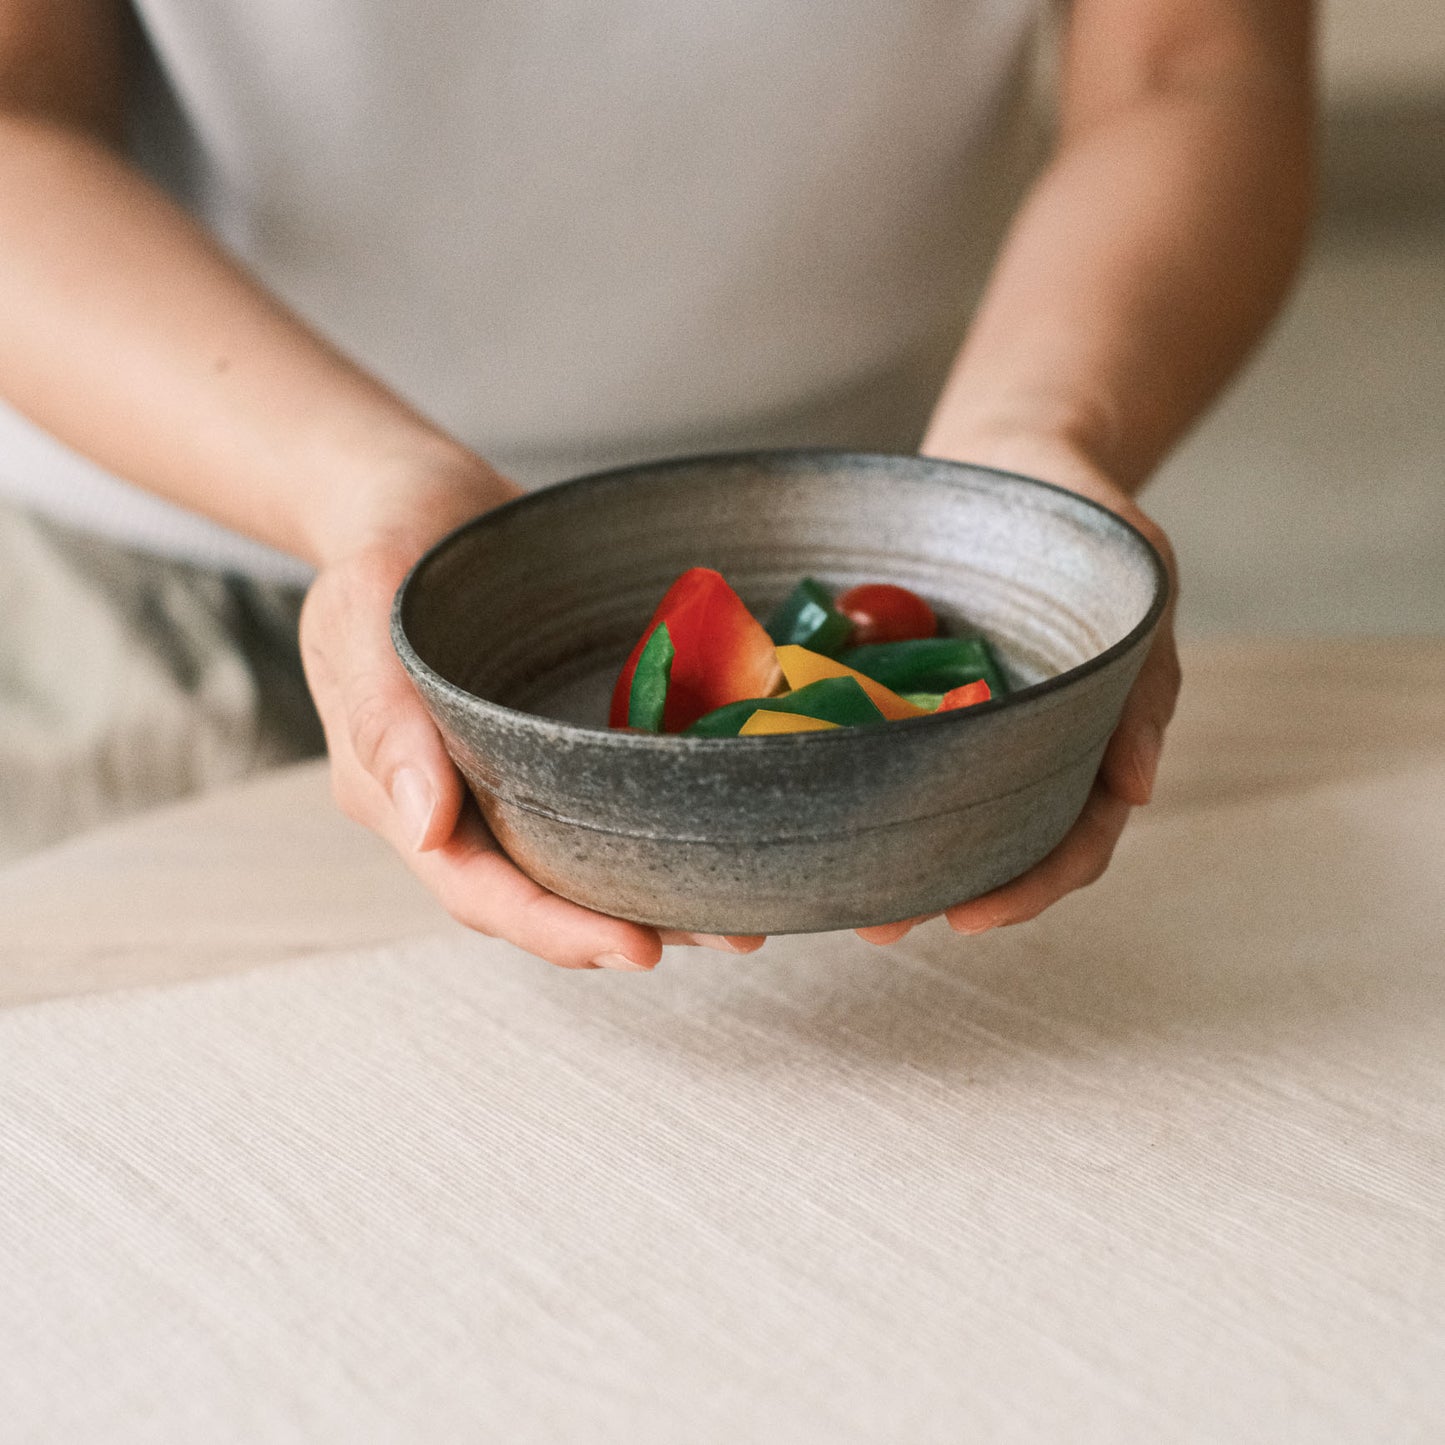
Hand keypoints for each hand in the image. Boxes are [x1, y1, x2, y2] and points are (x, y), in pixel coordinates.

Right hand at [299, 460, 763, 970]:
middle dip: (628, 926)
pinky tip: (727, 828)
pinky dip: (664, 824)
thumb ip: (385, 718)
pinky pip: (611, 797)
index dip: (555, 929)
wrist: (427, 502)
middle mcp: (463, 802)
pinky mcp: (561, 741)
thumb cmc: (385, 549)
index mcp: (403, 793)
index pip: (477, 888)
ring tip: (748, 912)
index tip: (638, 949)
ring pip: (584, 859)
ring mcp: (515, 774)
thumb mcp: (361, 612)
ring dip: (662, 892)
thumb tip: (428, 829)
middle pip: (542, 894)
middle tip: (729, 938)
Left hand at [855, 443, 1180, 946]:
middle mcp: (1015, 749)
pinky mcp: (896, 692)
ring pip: (923, 806)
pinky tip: (796, 794)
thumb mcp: (1138, 590)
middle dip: (935, 892)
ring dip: (880, 853)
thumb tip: (1139, 788)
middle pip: (986, 844)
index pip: (1070, 840)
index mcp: (1083, 746)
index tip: (971, 918)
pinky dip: (841, 774)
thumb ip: (1144, 684)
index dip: (1028, 887)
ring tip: (824, 888)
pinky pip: (869, 741)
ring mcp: (953, 725)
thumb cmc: (1086, 527)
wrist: (1012, 461)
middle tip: (877, 924)